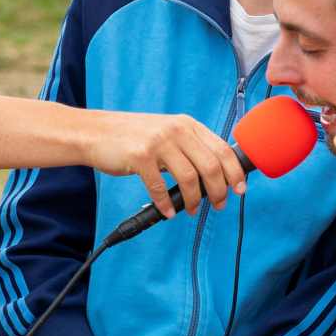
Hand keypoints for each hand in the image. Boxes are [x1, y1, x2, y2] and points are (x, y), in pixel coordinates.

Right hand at [92, 111, 244, 220]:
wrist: (94, 132)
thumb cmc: (132, 137)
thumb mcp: (166, 133)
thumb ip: (189, 147)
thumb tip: (215, 174)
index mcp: (187, 124)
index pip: (222, 149)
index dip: (235, 172)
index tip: (240, 189)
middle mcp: (176, 130)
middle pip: (211, 166)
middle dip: (219, 191)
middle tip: (219, 205)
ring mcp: (158, 142)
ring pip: (189, 179)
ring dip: (193, 200)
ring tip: (191, 210)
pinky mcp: (140, 156)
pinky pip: (160, 188)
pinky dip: (166, 204)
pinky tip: (167, 211)